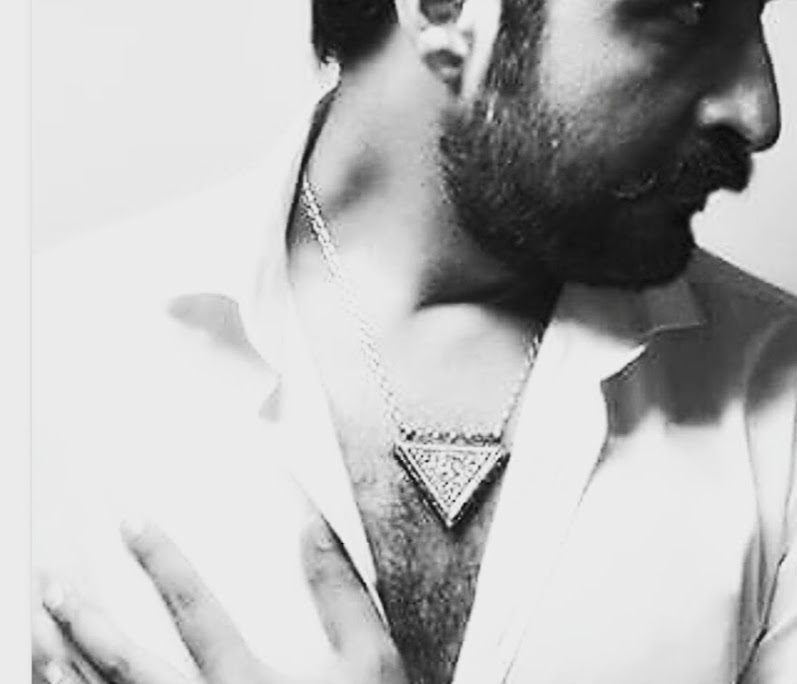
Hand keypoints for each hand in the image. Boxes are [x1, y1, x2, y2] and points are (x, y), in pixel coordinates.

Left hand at [33, 517, 406, 683]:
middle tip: (51, 582)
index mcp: (248, 679)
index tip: (129, 519)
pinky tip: (61, 680)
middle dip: (85, 620)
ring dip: (68, 666)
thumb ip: (337, 586)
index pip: (191, 606)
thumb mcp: (369, 654)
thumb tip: (309, 522)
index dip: (158, 558)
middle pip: (128, 664)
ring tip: (37, 631)